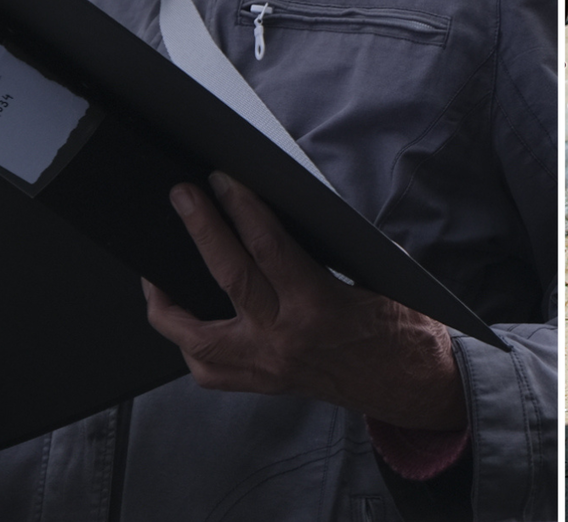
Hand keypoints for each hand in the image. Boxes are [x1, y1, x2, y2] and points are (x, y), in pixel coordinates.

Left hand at [144, 174, 466, 431]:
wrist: (412, 385)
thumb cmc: (402, 329)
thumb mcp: (377, 274)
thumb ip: (336, 245)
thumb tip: (298, 212)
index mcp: (319, 307)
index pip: (268, 247)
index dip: (242, 207)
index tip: (223, 180)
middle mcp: (285, 340)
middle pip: (227, 277)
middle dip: (201, 228)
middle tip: (183, 196)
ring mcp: (267, 367)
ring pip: (196, 336)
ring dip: (168, 301)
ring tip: (155, 271)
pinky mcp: (263, 384)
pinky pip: (207, 370)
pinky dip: (187, 344)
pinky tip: (182, 322)